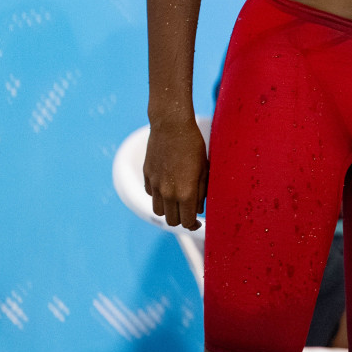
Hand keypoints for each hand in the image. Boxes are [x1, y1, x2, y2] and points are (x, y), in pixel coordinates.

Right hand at [143, 115, 207, 229]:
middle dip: (182, 219)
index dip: (194, 224)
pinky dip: (159, 196)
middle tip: (190, 211)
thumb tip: (199, 208)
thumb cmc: (193, 145)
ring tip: (178, 200)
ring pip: (159, 211)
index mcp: (185, 193)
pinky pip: (151, 195)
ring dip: (168, 210)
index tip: (198, 222)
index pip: (187, 221)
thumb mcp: (204, 169)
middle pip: (172, 220)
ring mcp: (155, 185)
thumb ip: (202, 191)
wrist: (171, 126)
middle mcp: (168, 193)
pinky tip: (168, 185)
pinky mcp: (147, 177)